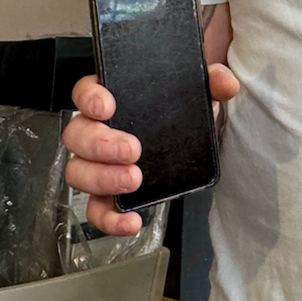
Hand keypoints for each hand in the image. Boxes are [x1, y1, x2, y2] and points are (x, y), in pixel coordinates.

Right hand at [62, 64, 240, 234]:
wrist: (185, 144)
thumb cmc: (177, 113)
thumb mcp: (194, 93)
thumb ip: (211, 80)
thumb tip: (225, 83)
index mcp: (111, 99)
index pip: (84, 92)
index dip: (89, 98)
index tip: (107, 106)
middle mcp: (97, 131)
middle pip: (77, 135)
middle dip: (101, 144)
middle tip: (132, 149)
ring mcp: (98, 165)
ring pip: (78, 172)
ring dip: (102, 178)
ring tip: (134, 179)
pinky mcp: (107, 195)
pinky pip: (96, 210)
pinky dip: (109, 219)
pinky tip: (131, 220)